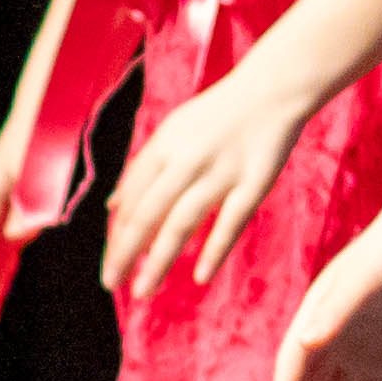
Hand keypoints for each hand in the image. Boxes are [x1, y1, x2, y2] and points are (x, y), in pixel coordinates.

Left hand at [98, 57, 314, 303]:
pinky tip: (199, 278)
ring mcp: (221, 172)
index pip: (131, 198)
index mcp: (163, 146)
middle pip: (147, 213)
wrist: (271, 90)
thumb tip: (111, 206)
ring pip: (182, 223)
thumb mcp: (171, 132)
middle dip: (124, 252)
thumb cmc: (217, 116)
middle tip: (111, 285)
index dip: (116, 234)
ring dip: (159, 260)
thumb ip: (142, 169)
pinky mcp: (255, 183)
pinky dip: (214, 250)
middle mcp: (186, 159)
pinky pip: (230, 222)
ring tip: (144, 291)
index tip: (109, 265)